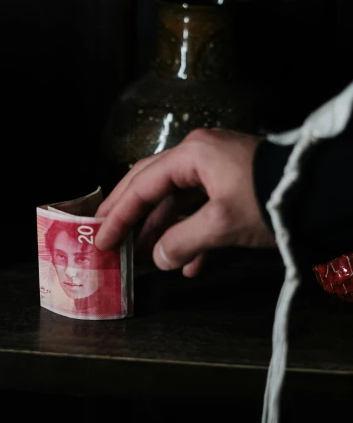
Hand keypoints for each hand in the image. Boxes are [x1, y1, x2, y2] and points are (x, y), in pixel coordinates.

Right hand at [95, 128, 276, 276]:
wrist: (322, 192)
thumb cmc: (267, 200)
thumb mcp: (221, 224)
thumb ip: (182, 242)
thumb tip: (157, 259)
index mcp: (191, 156)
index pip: (142, 185)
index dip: (118, 214)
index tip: (99, 238)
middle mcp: (200, 156)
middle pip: (153, 186)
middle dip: (132, 215)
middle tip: (107, 237)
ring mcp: (218, 170)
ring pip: (177, 201)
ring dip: (161, 230)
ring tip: (144, 257)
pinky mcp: (234, 186)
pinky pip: (202, 210)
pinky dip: (193, 236)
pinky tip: (189, 266)